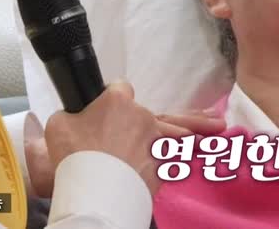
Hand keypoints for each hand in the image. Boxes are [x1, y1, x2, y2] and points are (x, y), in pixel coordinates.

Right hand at [43, 82, 225, 195]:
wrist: (95, 189)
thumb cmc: (74, 156)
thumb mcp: (59, 127)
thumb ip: (68, 117)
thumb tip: (66, 119)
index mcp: (117, 102)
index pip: (120, 89)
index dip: (114, 97)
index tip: (111, 108)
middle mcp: (142, 117)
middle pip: (167, 113)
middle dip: (191, 117)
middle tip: (215, 120)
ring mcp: (156, 141)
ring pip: (181, 134)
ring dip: (199, 131)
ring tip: (220, 128)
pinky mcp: (161, 165)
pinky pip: (178, 158)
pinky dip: (188, 156)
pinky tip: (201, 153)